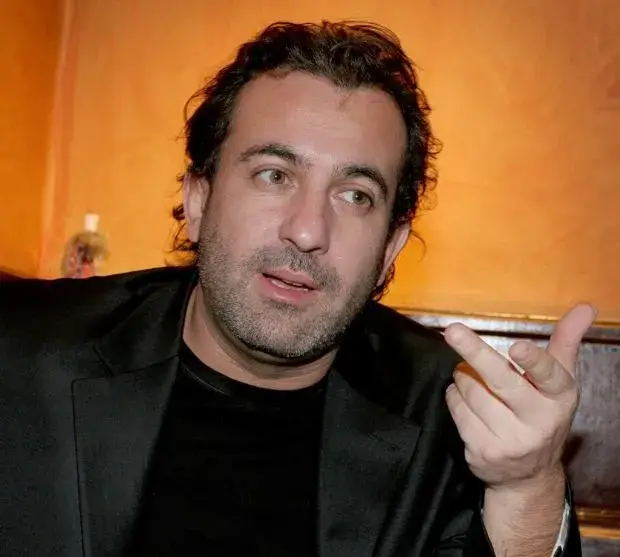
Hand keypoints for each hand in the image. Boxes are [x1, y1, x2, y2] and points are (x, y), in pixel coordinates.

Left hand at [444, 303, 595, 488]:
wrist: (528, 476)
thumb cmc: (541, 414)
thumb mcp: (558, 381)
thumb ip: (566, 343)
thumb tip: (586, 307)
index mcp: (559, 398)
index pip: (550, 376)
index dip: (534, 361)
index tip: (517, 346)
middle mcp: (538, 421)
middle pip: (501, 381)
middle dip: (474, 353)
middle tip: (453, 331)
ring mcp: (510, 440)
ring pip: (471, 391)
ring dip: (464, 376)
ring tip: (473, 378)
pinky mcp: (483, 451)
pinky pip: (456, 409)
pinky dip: (455, 396)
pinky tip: (465, 398)